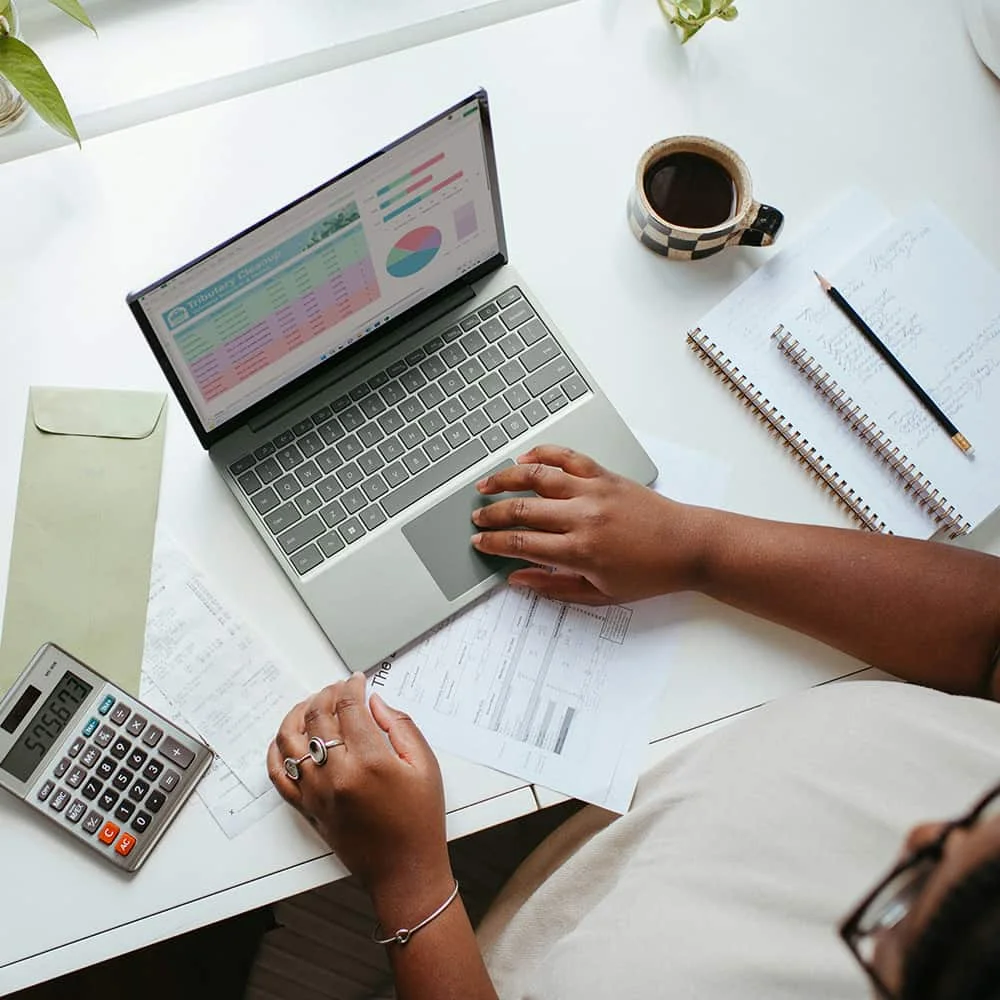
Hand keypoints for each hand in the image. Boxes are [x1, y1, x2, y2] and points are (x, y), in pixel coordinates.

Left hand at [268, 674, 450, 900]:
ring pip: (290, 740)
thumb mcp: (425, 766)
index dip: (351, 687)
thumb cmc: (420, 821)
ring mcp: (317, 793)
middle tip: (338, 688)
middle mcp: (337, 775)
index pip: (349, 707)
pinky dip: (276, 752)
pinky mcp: (307, 808)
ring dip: (298, 714)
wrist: (405, 871)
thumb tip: (375, 703)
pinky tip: (287, 738)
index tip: (357, 680)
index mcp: (370, 762)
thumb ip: (400, 726)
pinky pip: (278, 775)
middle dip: (326, 694)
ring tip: (311, 705)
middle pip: (317, 718)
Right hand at [470, 445, 708, 603]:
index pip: (521, 543)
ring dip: (506, 479)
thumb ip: (554, 587)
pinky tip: (525, 459)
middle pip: (521, 509)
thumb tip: (518, 579)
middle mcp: (583, 517)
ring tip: (486, 484)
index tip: (479, 542)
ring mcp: (593, 491)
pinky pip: (567, 457)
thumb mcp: (600, 595)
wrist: (688, 546)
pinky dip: (543, 454)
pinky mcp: (605, 475)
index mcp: (580, 551)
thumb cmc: (649, 574)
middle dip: (492, 514)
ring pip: (537, 477)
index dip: (493, 543)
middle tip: (477, 518)